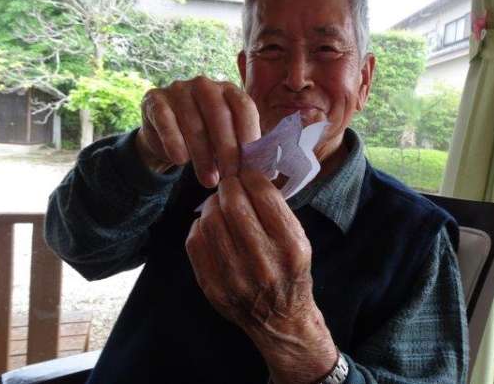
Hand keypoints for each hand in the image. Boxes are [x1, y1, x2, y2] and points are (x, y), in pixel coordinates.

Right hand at [135, 77, 259, 186]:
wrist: (163, 136)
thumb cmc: (205, 139)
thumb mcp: (226, 140)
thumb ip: (244, 148)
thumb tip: (269, 172)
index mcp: (228, 90)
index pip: (244, 108)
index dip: (249, 136)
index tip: (250, 165)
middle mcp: (205, 85)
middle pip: (220, 116)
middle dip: (227, 150)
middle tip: (231, 177)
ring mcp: (178, 89)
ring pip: (194, 123)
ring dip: (203, 156)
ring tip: (209, 181)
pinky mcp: (155, 100)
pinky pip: (166, 121)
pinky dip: (174, 141)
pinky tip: (180, 161)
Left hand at [185, 169, 335, 382]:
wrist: (281, 319)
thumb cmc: (291, 272)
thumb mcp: (299, 240)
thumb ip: (277, 210)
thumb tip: (249, 175)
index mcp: (290, 247)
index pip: (263, 196)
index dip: (250, 177)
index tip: (247, 174)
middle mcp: (263, 262)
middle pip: (233, 206)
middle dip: (229, 187)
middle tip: (230, 185)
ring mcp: (234, 277)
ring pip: (210, 221)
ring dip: (212, 204)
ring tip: (219, 204)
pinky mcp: (212, 287)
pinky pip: (194, 242)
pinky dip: (199, 226)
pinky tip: (210, 226)